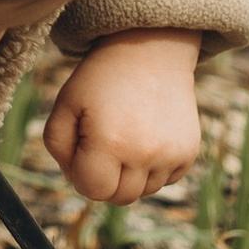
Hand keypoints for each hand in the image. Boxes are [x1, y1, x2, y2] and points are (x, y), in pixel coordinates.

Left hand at [44, 30, 203, 202]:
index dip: (81, 172)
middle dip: (105, 178)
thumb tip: (76, 180)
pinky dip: (153, 167)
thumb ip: (59, 148)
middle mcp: (145, 154)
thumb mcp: (65, 104)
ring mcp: (172, 156)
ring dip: (130, 173)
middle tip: (102, 142)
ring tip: (126, 134)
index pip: (92, 190)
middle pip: (118, 197)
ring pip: (143, 191)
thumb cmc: (101, 79)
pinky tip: (147, 134)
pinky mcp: (189, 153)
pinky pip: (165, 179)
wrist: (150, 50)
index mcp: (110, 143)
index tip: (84, 145)